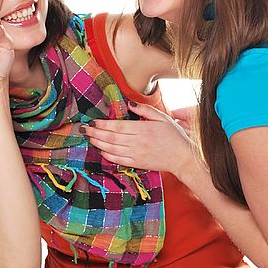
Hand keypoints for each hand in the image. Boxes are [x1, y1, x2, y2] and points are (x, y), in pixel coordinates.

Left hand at [82, 101, 196, 176]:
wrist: (183, 158)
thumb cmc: (174, 136)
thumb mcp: (162, 117)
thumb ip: (145, 110)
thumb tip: (129, 103)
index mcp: (143, 129)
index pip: (118, 126)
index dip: (103, 125)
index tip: (93, 122)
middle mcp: (138, 142)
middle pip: (111, 138)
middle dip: (95, 134)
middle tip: (84, 129)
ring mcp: (137, 154)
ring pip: (112, 149)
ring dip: (98, 144)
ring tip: (89, 138)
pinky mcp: (137, 163)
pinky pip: (119, 160)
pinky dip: (108, 156)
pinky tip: (101, 151)